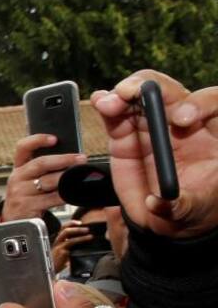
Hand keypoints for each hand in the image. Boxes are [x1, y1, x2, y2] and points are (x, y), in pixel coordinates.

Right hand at [0, 135, 85, 221]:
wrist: (13, 224)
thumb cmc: (28, 199)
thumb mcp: (28, 182)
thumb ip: (43, 170)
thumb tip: (71, 160)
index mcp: (18, 168)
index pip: (23, 147)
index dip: (38, 140)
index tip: (55, 139)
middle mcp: (16, 178)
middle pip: (41, 163)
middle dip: (64, 159)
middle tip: (81, 158)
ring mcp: (20, 193)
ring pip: (48, 181)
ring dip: (67, 177)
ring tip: (82, 176)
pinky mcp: (27, 206)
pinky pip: (52, 198)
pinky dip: (66, 195)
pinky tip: (74, 193)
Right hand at [51, 220, 93, 272]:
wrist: (49, 273)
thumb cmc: (56, 265)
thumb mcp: (63, 255)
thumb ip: (70, 250)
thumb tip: (82, 247)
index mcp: (57, 242)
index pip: (63, 228)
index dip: (71, 223)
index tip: (80, 222)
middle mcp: (57, 242)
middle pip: (65, 229)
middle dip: (76, 227)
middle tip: (87, 229)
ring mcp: (59, 247)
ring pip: (67, 234)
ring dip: (79, 233)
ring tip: (89, 235)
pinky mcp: (62, 252)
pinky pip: (71, 243)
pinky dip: (80, 241)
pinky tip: (86, 242)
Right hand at [91, 69, 217, 237]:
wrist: (165, 218)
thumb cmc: (190, 207)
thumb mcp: (192, 209)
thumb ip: (179, 206)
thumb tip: (157, 202)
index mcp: (212, 132)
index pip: (211, 103)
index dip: (199, 104)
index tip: (182, 120)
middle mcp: (182, 122)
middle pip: (171, 92)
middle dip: (153, 89)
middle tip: (135, 95)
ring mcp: (153, 127)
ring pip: (141, 96)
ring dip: (125, 93)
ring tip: (110, 102)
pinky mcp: (127, 135)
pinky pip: (118, 114)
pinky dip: (108, 105)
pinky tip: (101, 102)